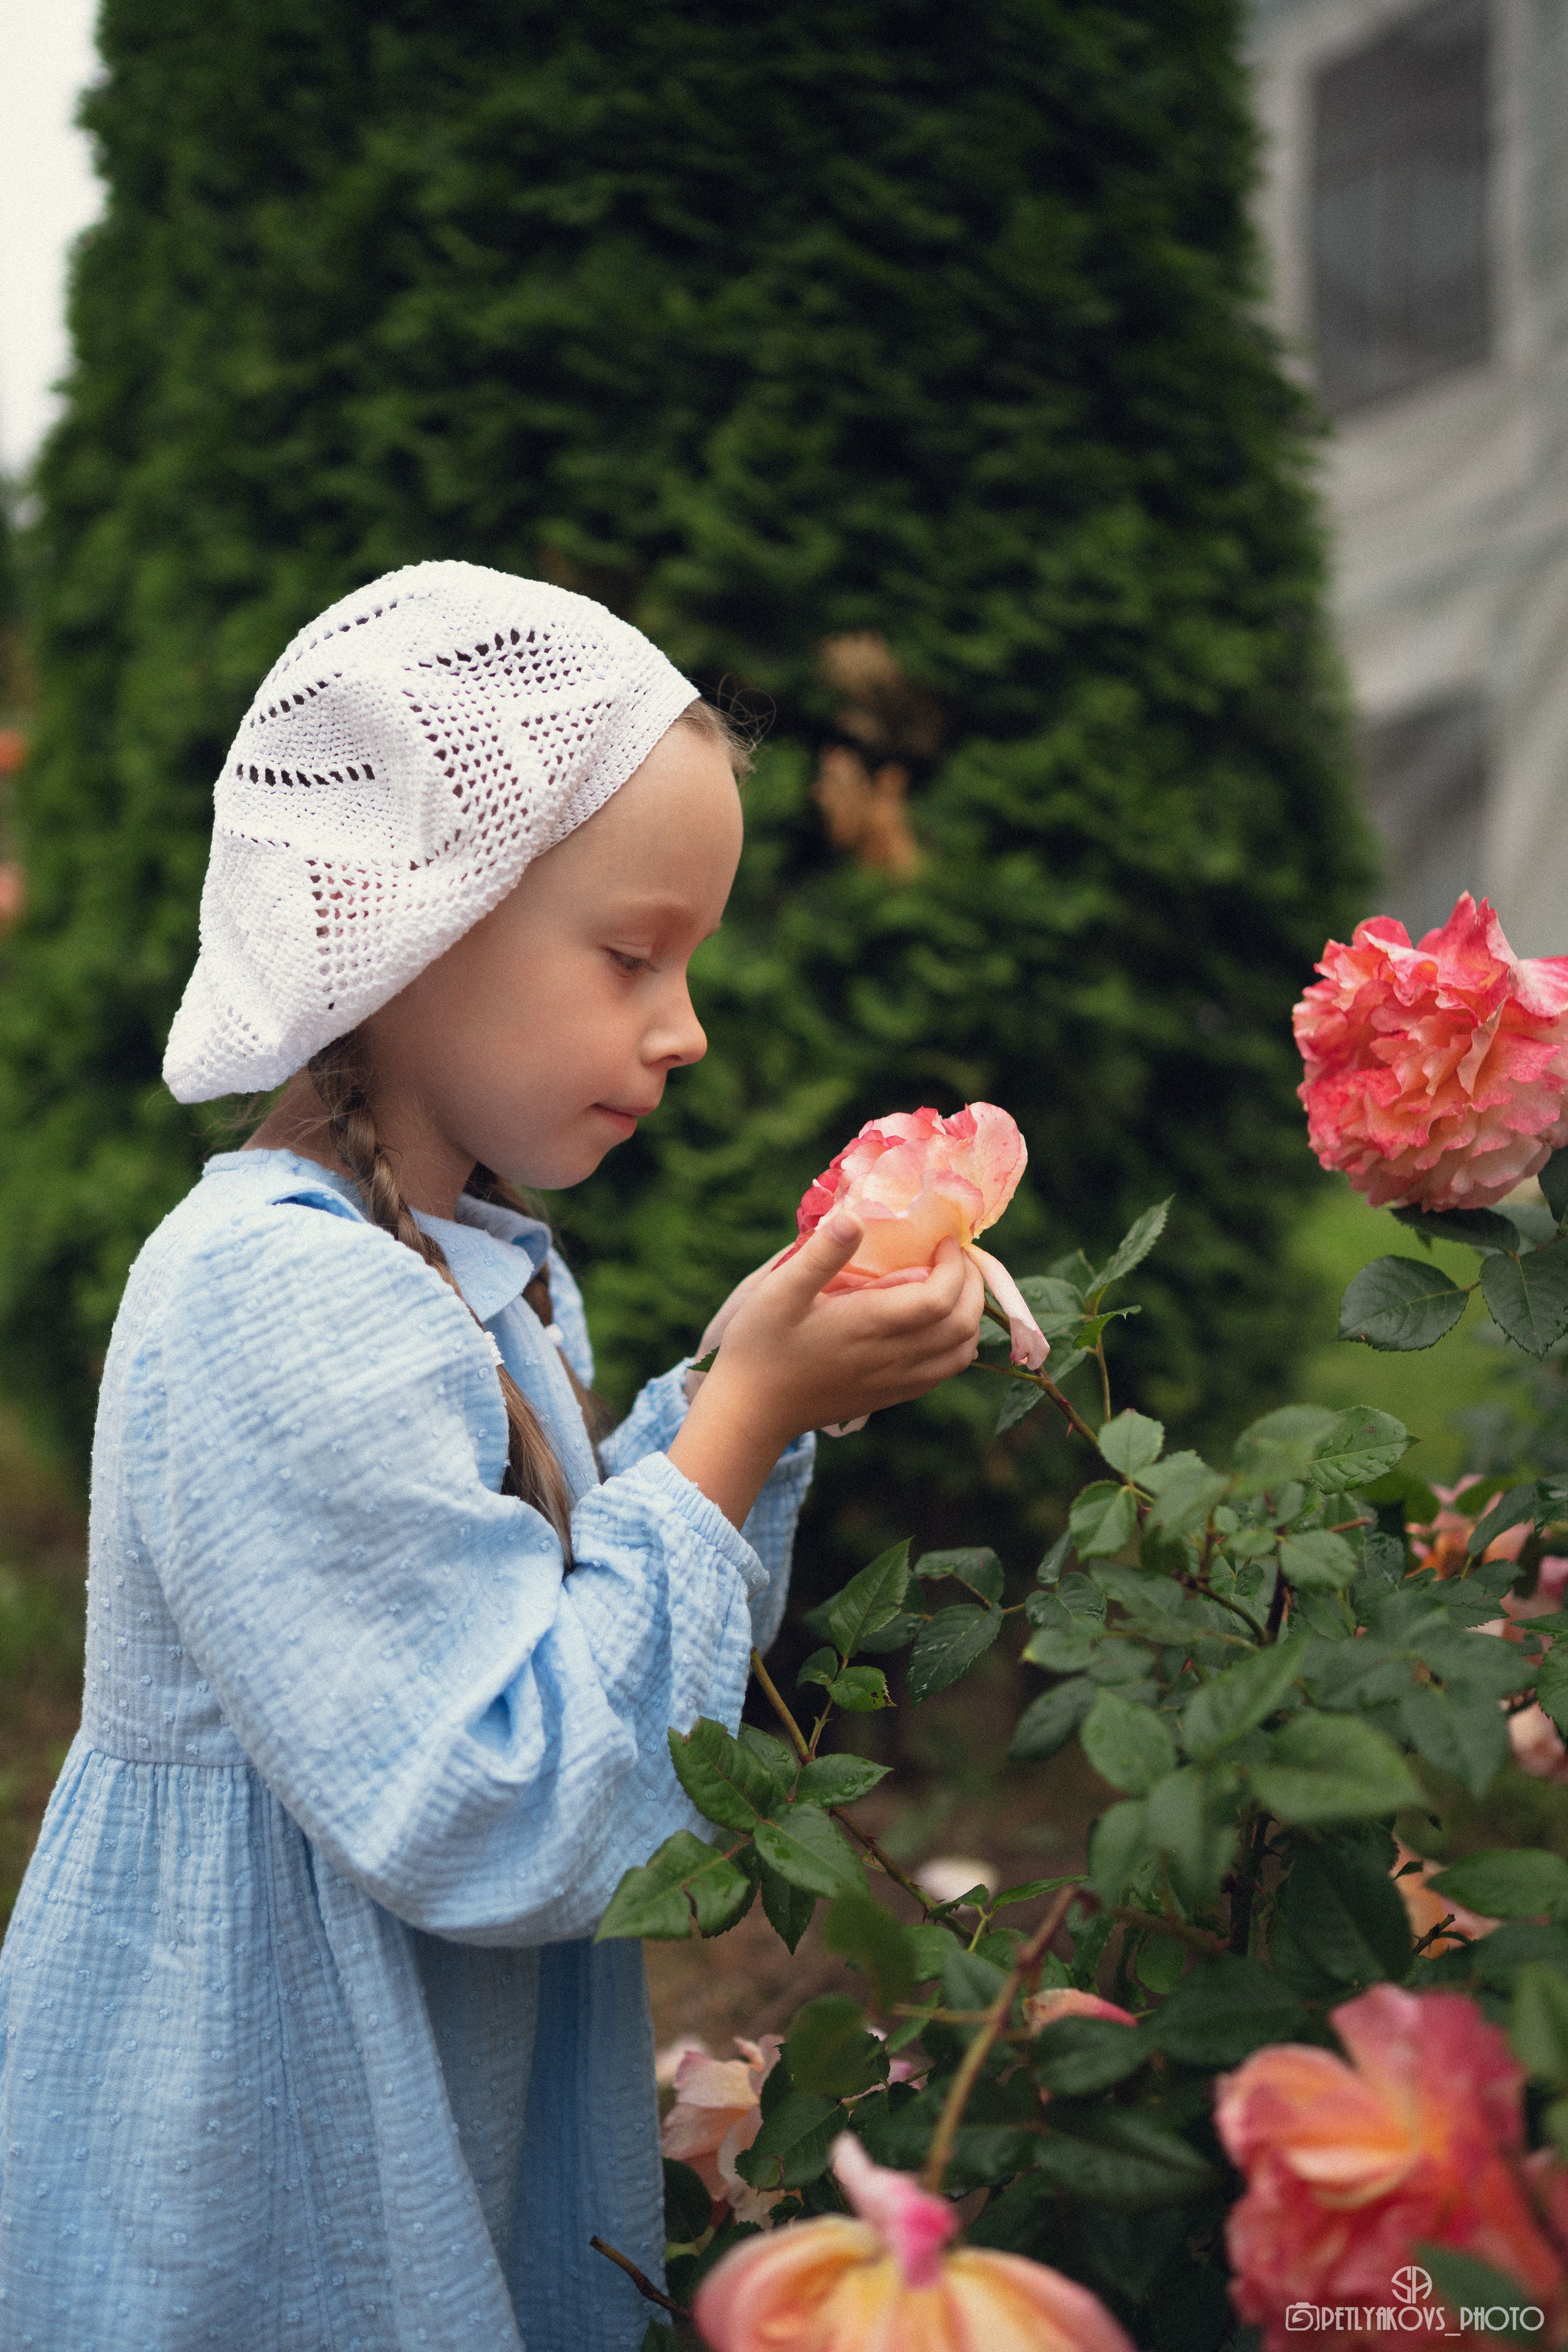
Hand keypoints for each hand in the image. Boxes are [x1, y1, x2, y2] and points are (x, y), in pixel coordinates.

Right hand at [668, 1216, 983, 1526]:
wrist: (752, 1411)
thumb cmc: (760, 1346)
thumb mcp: (778, 1293)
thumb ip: (819, 1256)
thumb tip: (855, 1216)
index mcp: (869, 1326)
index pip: (942, 1298)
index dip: (956, 1266)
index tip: (945, 1240)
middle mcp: (893, 1357)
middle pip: (963, 1325)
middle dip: (973, 1285)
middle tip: (958, 1256)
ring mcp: (896, 1382)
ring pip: (962, 1353)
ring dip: (969, 1315)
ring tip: (953, 1285)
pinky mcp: (892, 1396)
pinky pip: (944, 1371)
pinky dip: (956, 1342)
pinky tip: (936, 1321)